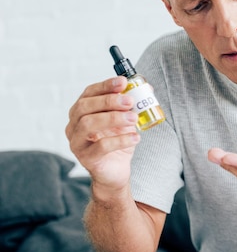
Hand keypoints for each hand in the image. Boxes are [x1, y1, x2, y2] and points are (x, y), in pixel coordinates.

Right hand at [66, 77, 139, 191]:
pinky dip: (120, 140)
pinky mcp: (86, 158)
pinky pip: (100, 146)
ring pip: (87, 124)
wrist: (116, 169)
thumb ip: (132, 105)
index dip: (105, 85)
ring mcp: (77, 142)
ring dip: (113, 118)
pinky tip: (135, 138)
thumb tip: (146, 88)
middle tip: (130, 101)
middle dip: (108, 101)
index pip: (88, 93)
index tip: (123, 82)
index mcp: (82, 111)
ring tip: (134, 118)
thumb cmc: (118, 140)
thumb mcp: (126, 119)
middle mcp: (74, 125)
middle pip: (84, 107)